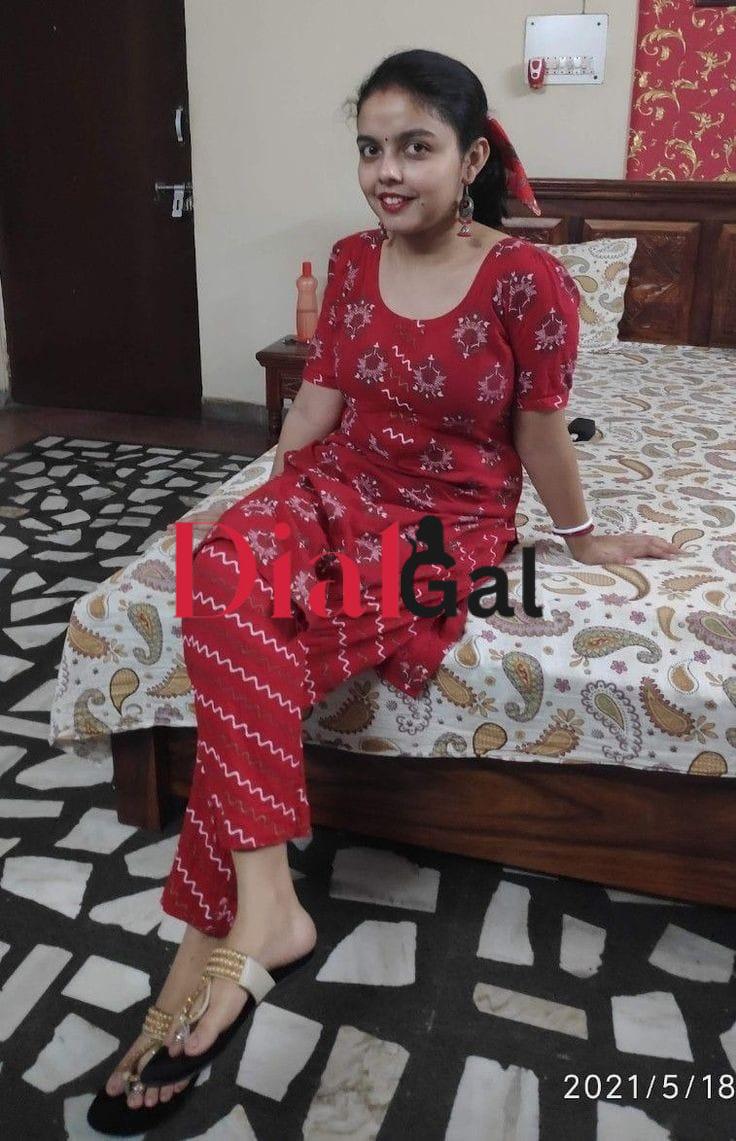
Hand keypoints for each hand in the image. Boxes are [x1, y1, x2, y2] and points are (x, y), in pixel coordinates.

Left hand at [564, 532, 682, 565]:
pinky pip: (643, 538)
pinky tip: (653, 542)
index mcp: (627, 548)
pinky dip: (652, 540)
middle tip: (681, 552)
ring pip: (649, 539)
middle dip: (667, 547)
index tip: (675, 557)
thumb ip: (618, 559)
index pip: (649, 549)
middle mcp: (629, 542)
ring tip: (672, 547)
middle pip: (652, 542)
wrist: (582, 543)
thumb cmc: (593, 554)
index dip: (662, 553)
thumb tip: (633, 562)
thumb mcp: (603, 559)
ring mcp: (627, 539)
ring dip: (662, 543)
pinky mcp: (623, 539)